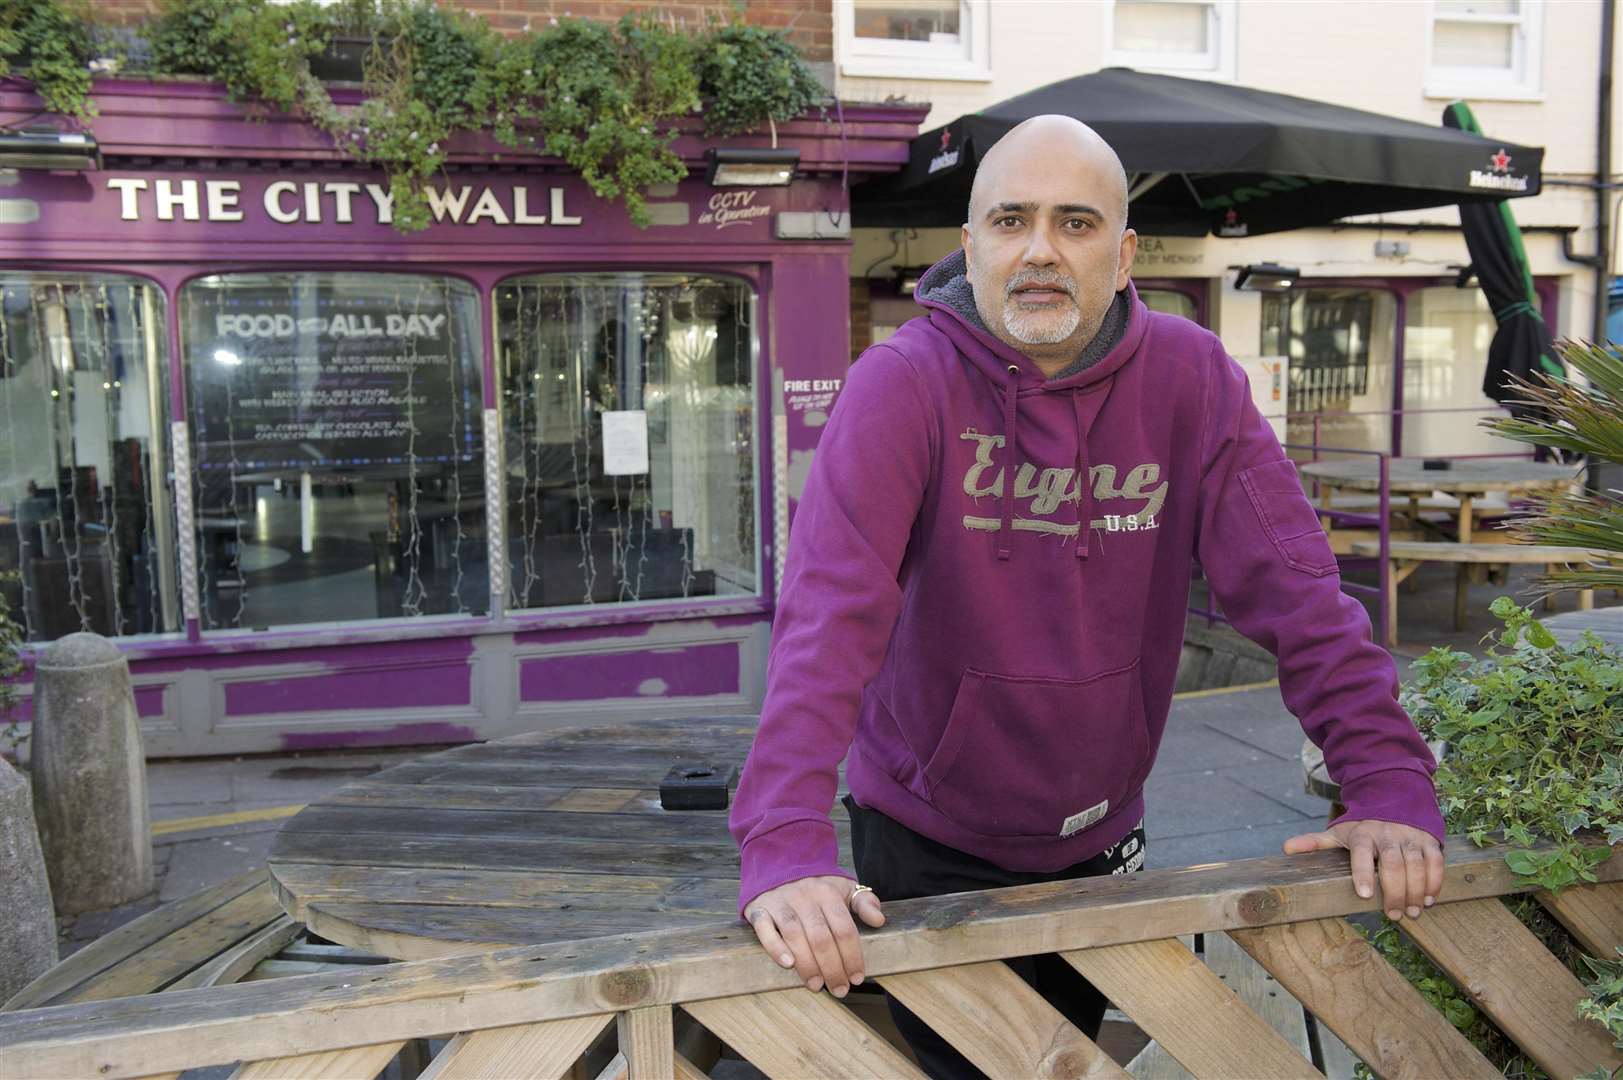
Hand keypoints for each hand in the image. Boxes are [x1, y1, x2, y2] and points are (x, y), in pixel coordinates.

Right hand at [743, 875, 884, 997]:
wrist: (777, 865)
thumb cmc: (816, 887)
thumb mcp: (844, 888)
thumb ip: (864, 903)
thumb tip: (879, 920)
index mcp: (828, 893)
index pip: (844, 929)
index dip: (852, 956)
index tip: (857, 978)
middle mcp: (804, 896)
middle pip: (821, 937)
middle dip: (833, 968)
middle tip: (839, 990)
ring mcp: (780, 902)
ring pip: (795, 936)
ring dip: (807, 965)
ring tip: (816, 985)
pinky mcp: (760, 908)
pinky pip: (765, 929)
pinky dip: (775, 947)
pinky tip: (787, 964)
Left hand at [1283, 820, 1442, 919]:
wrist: (1394, 799)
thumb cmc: (1362, 826)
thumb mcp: (1338, 832)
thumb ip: (1315, 842)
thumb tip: (1286, 849)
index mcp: (1362, 834)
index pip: (1362, 854)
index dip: (1363, 873)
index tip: (1365, 895)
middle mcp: (1387, 835)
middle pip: (1393, 863)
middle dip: (1395, 891)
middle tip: (1395, 915)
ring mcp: (1410, 837)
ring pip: (1416, 863)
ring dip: (1417, 889)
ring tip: (1413, 911)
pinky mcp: (1428, 840)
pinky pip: (1436, 860)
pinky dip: (1435, 880)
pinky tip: (1430, 899)